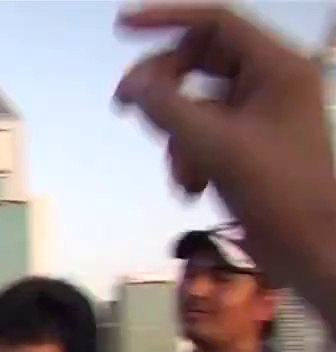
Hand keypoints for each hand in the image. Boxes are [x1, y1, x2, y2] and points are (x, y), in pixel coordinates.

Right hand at [115, 5, 335, 302]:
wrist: (311, 247)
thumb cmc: (276, 191)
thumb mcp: (213, 144)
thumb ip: (166, 107)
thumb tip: (130, 84)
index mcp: (278, 67)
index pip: (216, 22)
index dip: (166, 19)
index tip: (122, 26)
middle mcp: (271, 82)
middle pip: (199, 62)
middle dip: (165, 92)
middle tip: (127, 108)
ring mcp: (260, 113)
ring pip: (196, 103)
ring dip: (176, 136)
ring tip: (181, 171)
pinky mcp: (250, 143)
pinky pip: (203, 132)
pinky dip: (188, 156)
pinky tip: (192, 187)